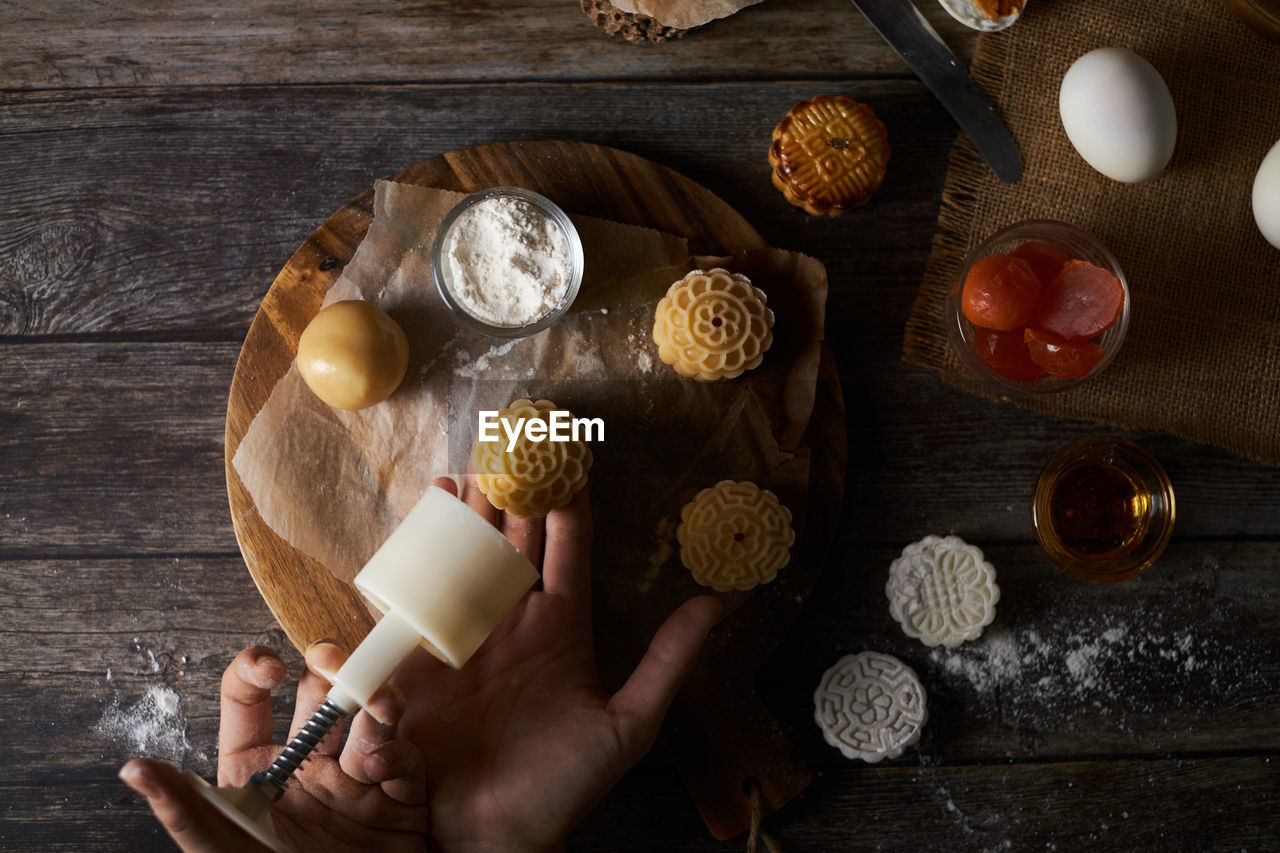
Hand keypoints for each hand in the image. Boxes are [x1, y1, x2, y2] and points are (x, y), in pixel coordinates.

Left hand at [120, 643, 428, 851]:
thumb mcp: (225, 851)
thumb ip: (186, 813)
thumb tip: (134, 769)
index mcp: (257, 772)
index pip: (249, 702)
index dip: (256, 672)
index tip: (270, 667)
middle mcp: (307, 766)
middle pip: (317, 693)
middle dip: (328, 665)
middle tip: (330, 659)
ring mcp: (356, 778)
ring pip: (368, 716)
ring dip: (373, 700)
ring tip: (376, 702)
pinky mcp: (399, 796)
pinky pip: (403, 758)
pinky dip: (396, 753)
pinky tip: (384, 765)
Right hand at [391, 477, 721, 851]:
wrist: (492, 838)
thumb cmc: (562, 788)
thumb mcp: (628, 726)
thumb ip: (668, 665)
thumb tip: (716, 604)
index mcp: (560, 629)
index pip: (565, 551)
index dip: (566, 505)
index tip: (568, 459)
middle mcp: (510, 623)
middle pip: (508, 542)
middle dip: (507, 492)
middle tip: (507, 442)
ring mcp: (463, 637)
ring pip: (461, 558)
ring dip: (460, 515)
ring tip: (461, 470)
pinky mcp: (417, 660)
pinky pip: (411, 602)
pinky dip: (409, 562)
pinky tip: (412, 530)